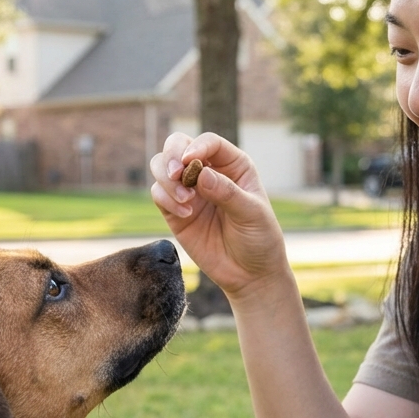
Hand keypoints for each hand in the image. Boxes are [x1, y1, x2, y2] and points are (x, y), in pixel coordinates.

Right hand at [150, 131, 289, 299]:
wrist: (250, 274)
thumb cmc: (259, 239)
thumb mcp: (252, 214)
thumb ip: (227, 193)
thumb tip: (200, 174)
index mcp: (233, 165)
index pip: (209, 143)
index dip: (196, 146)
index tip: (189, 162)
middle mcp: (208, 172)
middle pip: (177, 146)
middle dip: (171, 156)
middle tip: (176, 175)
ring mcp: (189, 191)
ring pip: (161, 166)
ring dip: (166, 178)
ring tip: (185, 199)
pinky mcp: (175, 212)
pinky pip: (158, 194)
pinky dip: (165, 199)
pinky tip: (185, 215)